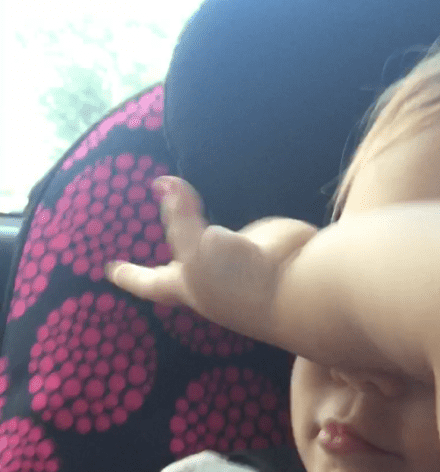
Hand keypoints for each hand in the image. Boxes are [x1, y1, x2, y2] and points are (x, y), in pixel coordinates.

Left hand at [105, 176, 316, 331]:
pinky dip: (229, 217)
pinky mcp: (263, 245)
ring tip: (184, 222)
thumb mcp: (198, 248)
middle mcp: (212, 278)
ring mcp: (238, 262)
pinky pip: (240, 228)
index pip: (151, 283)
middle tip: (151, 256)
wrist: (299, 286)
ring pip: (210, 242)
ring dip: (197, 234)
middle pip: (180, 268)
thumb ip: (179, 215)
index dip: (130, 276)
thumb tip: (162, 183)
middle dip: (164, 266)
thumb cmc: (240, 280)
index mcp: (189, 288)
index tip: (109, 273)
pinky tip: (223, 209)